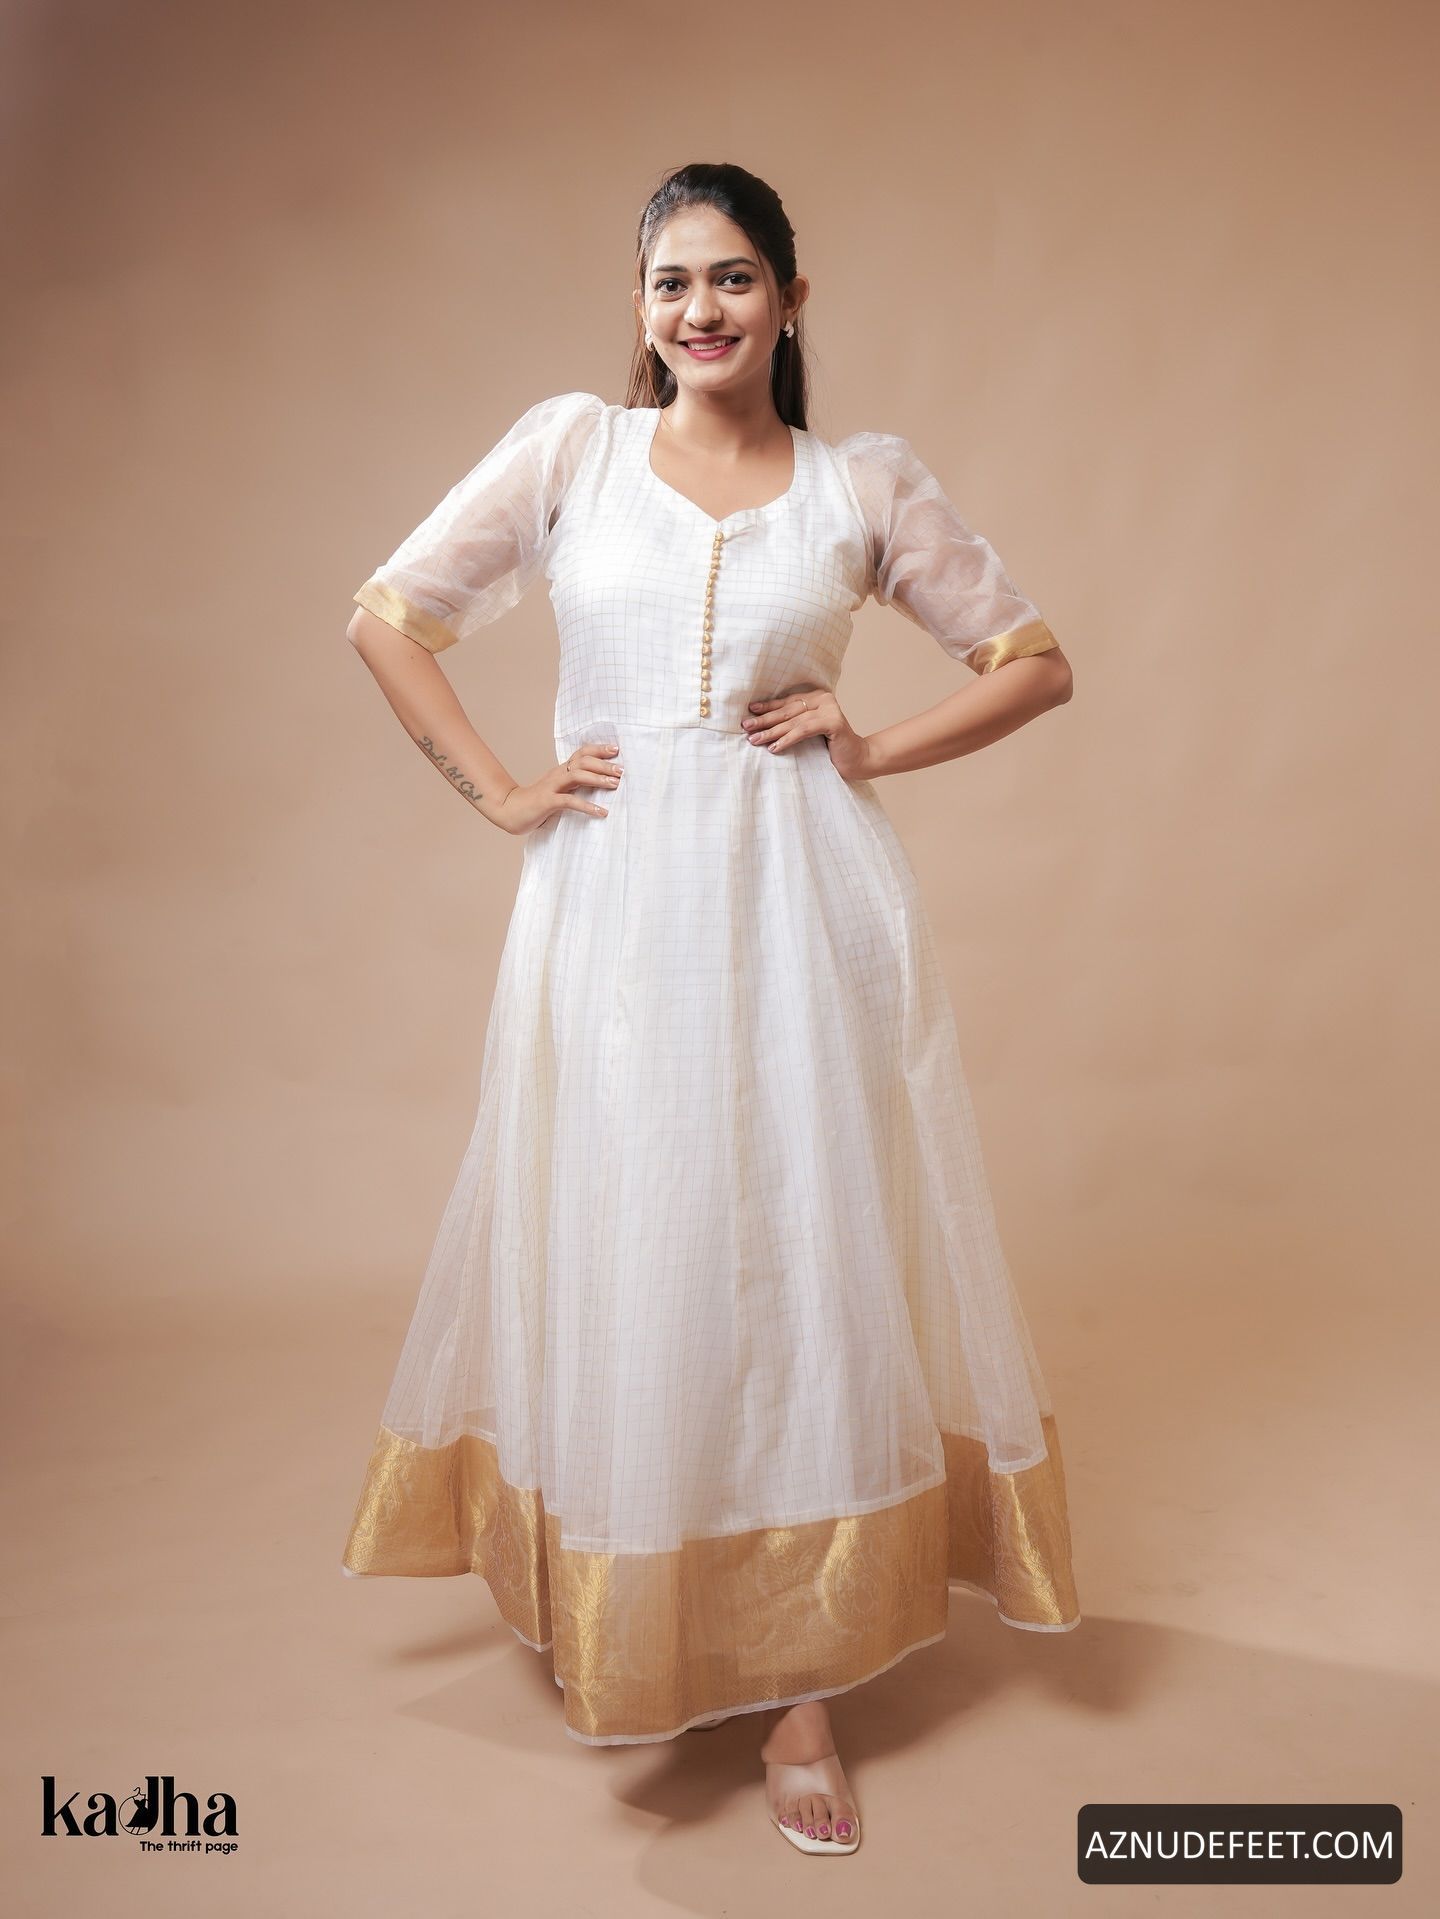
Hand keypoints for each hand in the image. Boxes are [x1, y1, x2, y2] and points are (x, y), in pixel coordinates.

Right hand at [492, 743, 622, 834]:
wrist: (509, 811)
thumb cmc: (537, 803)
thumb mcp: (558, 790)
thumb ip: (575, 786)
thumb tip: (599, 785)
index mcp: (561, 771)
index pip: (581, 753)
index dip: (599, 749)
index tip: (616, 749)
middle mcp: (557, 775)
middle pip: (582, 761)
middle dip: (604, 764)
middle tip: (622, 770)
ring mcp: (551, 787)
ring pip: (577, 775)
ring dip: (598, 779)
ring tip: (615, 785)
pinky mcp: (547, 802)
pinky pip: (569, 801)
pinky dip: (587, 806)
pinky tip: (601, 812)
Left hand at [741, 690, 872, 778]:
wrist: (858, 760)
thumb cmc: (830, 749)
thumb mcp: (808, 733)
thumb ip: (793, 725)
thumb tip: (760, 725)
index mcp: (817, 697)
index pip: (787, 703)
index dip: (767, 707)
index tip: (749, 712)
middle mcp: (824, 699)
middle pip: (788, 711)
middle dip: (764, 720)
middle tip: (746, 727)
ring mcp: (830, 709)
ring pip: (793, 722)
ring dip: (771, 732)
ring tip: (754, 740)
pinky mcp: (834, 722)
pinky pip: (804, 730)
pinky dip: (787, 739)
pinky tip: (774, 748)